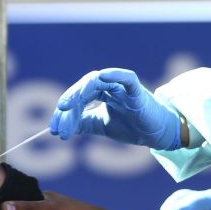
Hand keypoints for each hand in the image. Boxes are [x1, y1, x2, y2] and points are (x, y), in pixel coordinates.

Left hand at [50, 68, 181, 149]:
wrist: (156, 134)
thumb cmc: (131, 127)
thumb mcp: (100, 126)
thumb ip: (81, 123)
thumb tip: (56, 129)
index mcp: (102, 92)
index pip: (78, 96)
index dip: (64, 112)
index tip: (54, 129)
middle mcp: (111, 86)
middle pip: (84, 87)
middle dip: (68, 103)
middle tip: (58, 121)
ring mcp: (123, 87)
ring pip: (97, 80)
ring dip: (79, 92)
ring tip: (66, 107)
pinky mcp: (137, 90)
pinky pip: (126, 78)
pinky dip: (114, 74)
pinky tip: (100, 77)